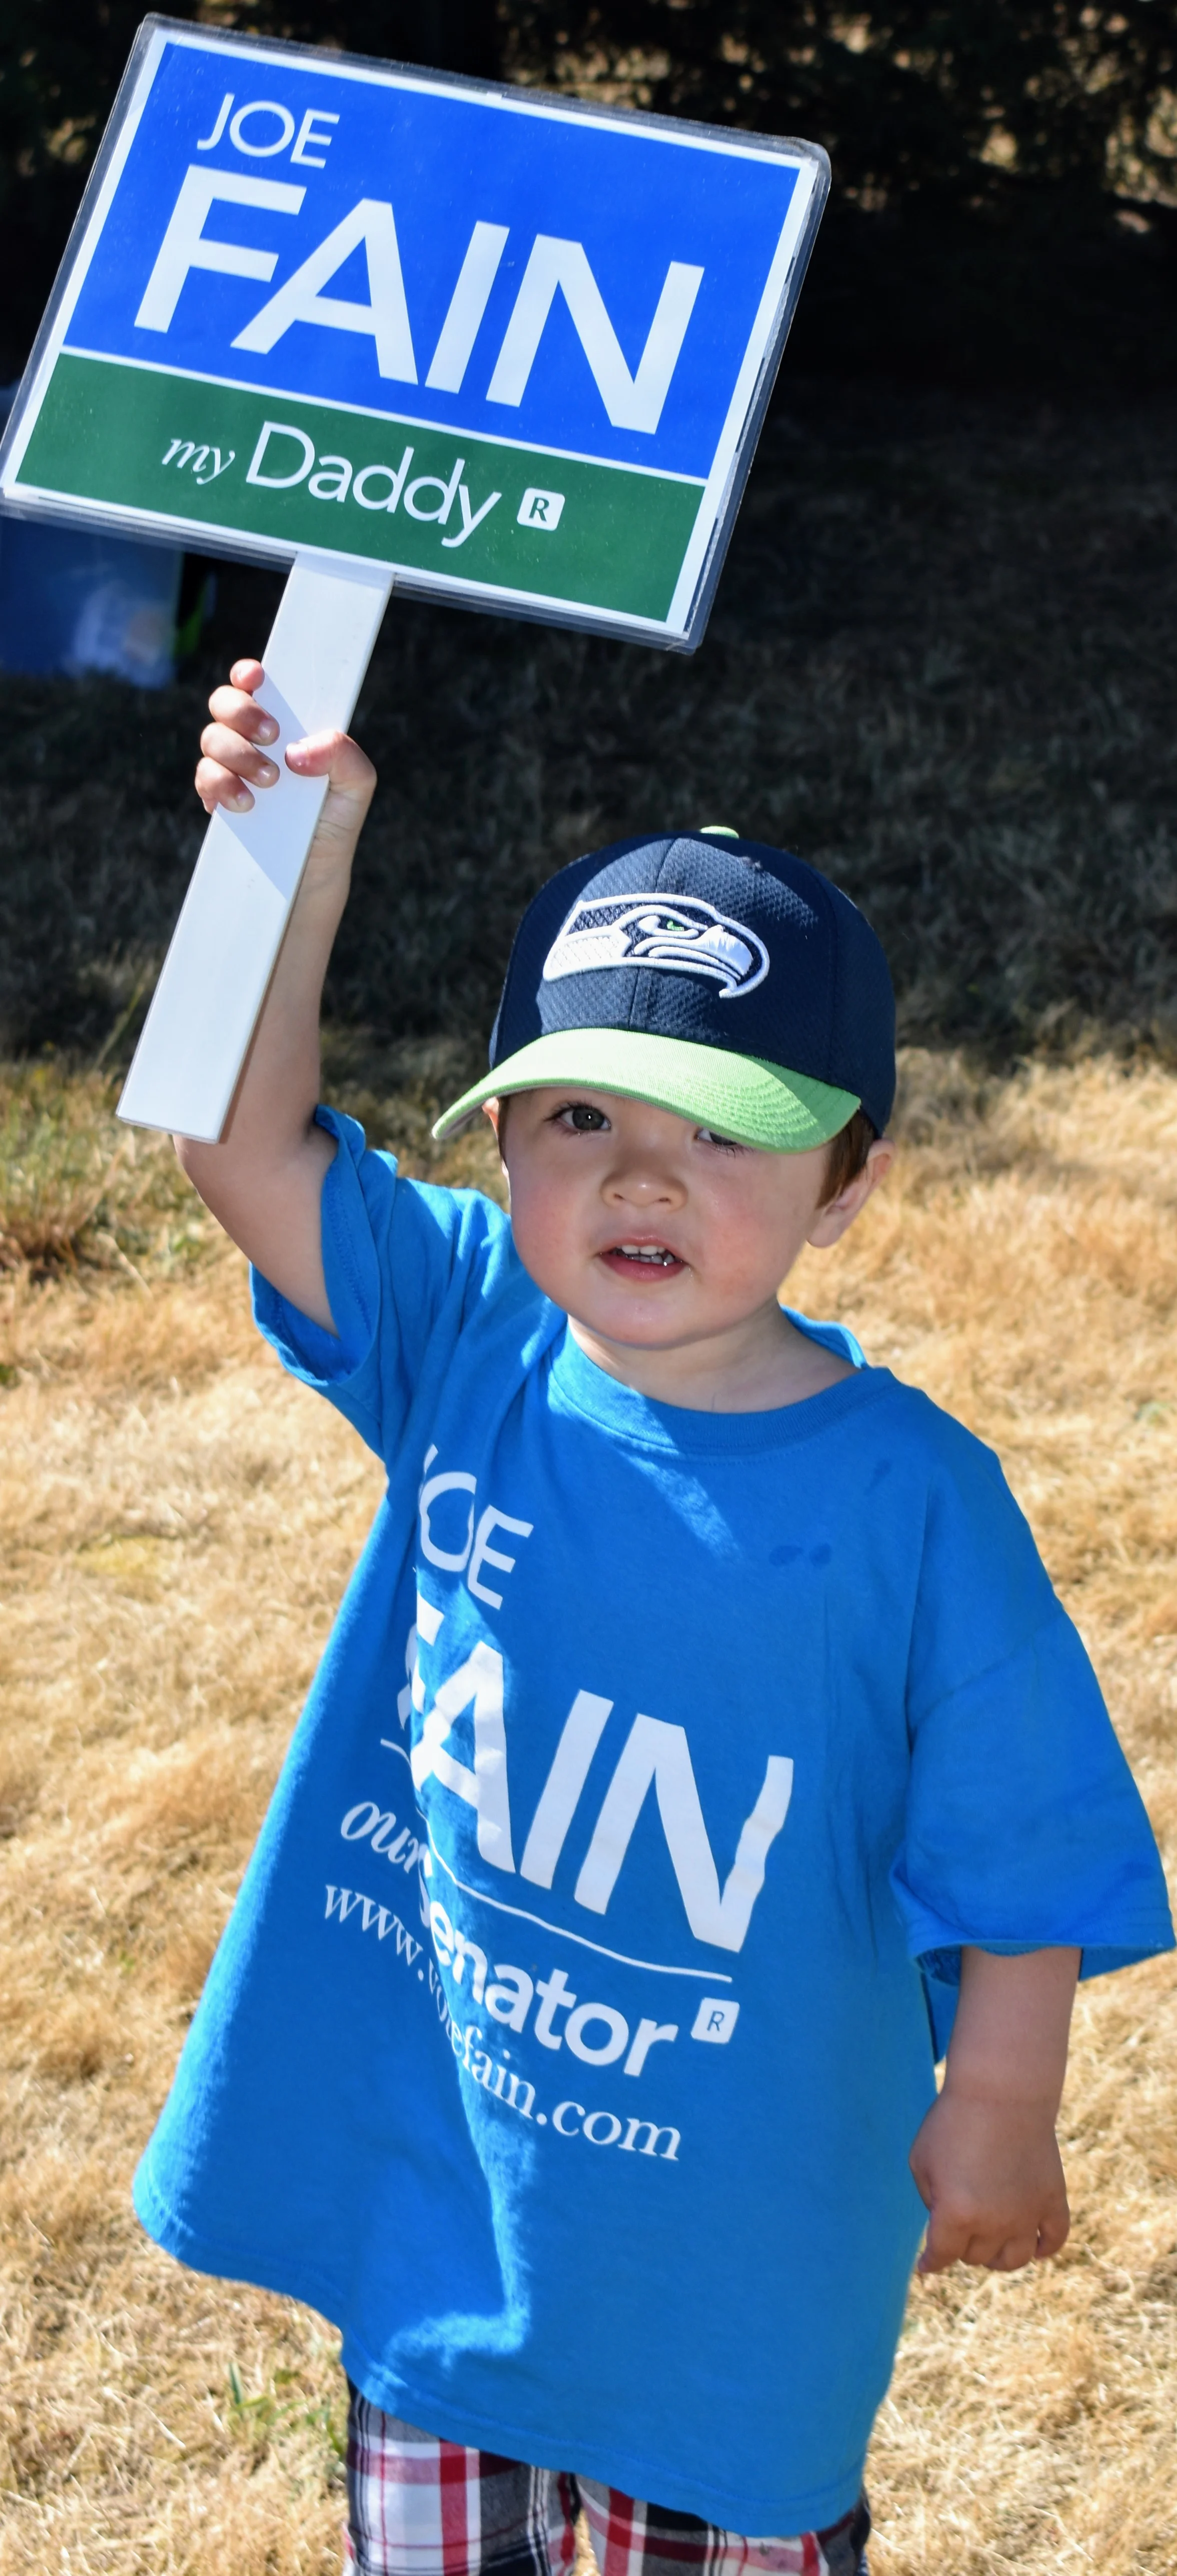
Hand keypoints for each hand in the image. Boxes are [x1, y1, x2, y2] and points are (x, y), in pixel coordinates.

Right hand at [196, 656, 375, 864]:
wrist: (313, 871)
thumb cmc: (335, 818)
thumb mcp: (356, 783)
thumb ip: (343, 753)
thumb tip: (297, 752)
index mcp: (284, 723)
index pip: (255, 684)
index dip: (248, 673)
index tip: (255, 678)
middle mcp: (252, 739)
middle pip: (224, 703)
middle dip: (242, 713)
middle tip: (271, 737)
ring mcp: (230, 766)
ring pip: (212, 739)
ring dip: (238, 754)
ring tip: (269, 782)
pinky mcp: (216, 797)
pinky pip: (204, 778)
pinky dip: (220, 786)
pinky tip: (245, 803)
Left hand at [910, 2084, 1069, 2272]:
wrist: (1001, 2090)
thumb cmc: (953, 2121)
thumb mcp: (922, 2160)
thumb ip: (931, 2199)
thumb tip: (945, 2222)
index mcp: (956, 2215)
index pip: (941, 2256)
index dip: (930, 2262)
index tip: (925, 2266)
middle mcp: (994, 2223)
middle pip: (976, 2256)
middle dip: (962, 2246)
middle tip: (958, 2229)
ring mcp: (1027, 2215)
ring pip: (1014, 2260)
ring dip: (999, 2257)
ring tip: (992, 2245)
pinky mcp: (1053, 2200)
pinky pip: (1053, 2241)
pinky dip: (1043, 2249)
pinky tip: (1033, 2247)